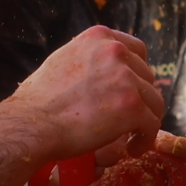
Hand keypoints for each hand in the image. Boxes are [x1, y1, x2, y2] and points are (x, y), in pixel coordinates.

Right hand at [5, 27, 161, 162]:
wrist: (31, 124)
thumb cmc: (38, 101)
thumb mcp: (63, 60)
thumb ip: (88, 59)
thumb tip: (103, 71)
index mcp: (99, 37)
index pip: (137, 50)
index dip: (138, 73)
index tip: (132, 90)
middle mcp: (115, 51)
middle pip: (147, 77)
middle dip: (140, 99)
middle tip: (127, 120)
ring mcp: (125, 78)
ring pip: (154, 101)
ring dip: (145, 120)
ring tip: (131, 138)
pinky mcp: (131, 106)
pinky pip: (152, 124)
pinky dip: (145, 138)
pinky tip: (132, 148)